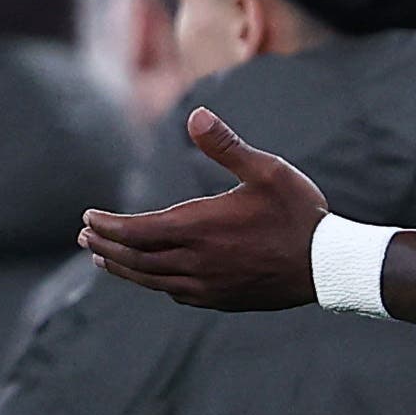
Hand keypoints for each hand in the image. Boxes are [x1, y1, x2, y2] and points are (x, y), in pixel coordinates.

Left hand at [80, 108, 327, 309]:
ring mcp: (208, 284)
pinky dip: (156, 283)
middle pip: (134, 258)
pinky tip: (154, 277)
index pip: (135, 229)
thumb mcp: (267, 171)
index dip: (107, 224)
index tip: (88, 216)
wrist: (329, 265)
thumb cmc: (299, 214)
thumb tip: (197, 115)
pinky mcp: (223, 299)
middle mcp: (196, 260)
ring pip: (151, 279)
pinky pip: (177, 293)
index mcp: (198, 227)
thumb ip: (226, 146)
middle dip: (106, 245)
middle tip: (86, 236)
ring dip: (123, 268)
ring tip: (104, 258)